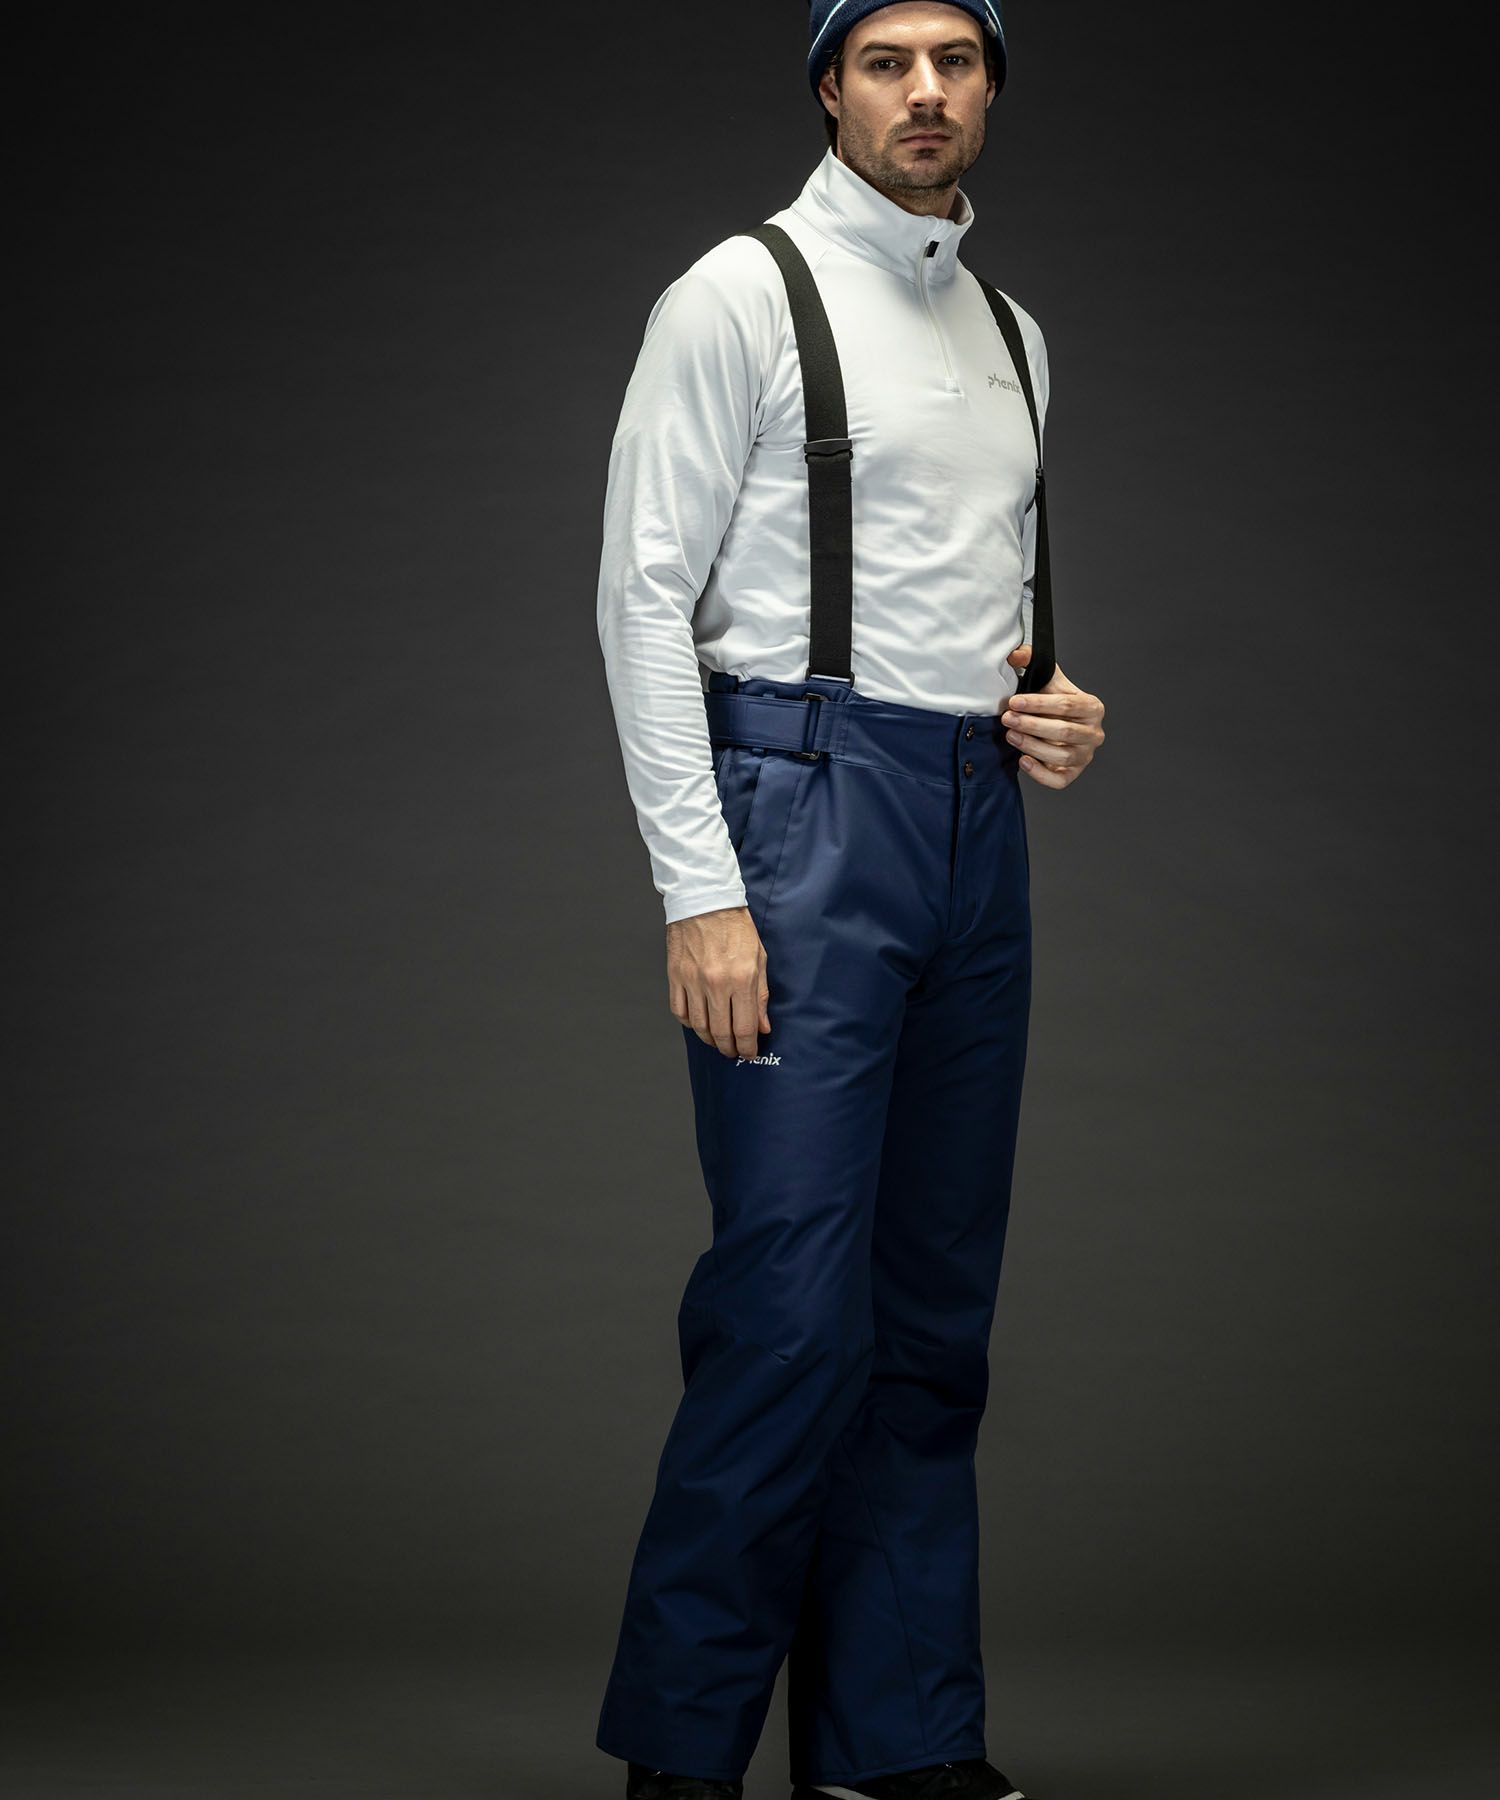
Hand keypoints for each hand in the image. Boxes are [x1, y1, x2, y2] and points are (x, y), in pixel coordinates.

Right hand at [666, 905, 770, 1058]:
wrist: (705, 900)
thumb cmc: (736, 926)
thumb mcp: (759, 958)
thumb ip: (761, 995)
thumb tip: (762, 1027)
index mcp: (741, 979)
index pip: (744, 1028)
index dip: (747, 1048)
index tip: (749, 1053)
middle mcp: (716, 984)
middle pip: (720, 1032)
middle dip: (729, 1048)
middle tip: (733, 1052)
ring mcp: (692, 981)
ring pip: (698, 1026)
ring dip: (709, 1039)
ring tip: (717, 1041)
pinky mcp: (675, 976)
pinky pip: (679, 1011)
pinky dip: (688, 1023)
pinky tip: (698, 1023)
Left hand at [1000, 645, 1105, 788]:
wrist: (1053, 723)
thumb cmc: (1051, 701)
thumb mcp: (1046, 678)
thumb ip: (1031, 659)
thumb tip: (1014, 654)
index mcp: (1092, 707)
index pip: (1067, 705)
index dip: (1038, 704)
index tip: (1014, 701)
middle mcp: (1094, 733)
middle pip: (1064, 731)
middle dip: (1032, 725)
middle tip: (1008, 719)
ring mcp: (1085, 755)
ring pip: (1061, 756)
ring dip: (1032, 746)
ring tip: (1011, 735)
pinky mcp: (1073, 774)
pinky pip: (1059, 780)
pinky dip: (1040, 773)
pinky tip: (1022, 761)